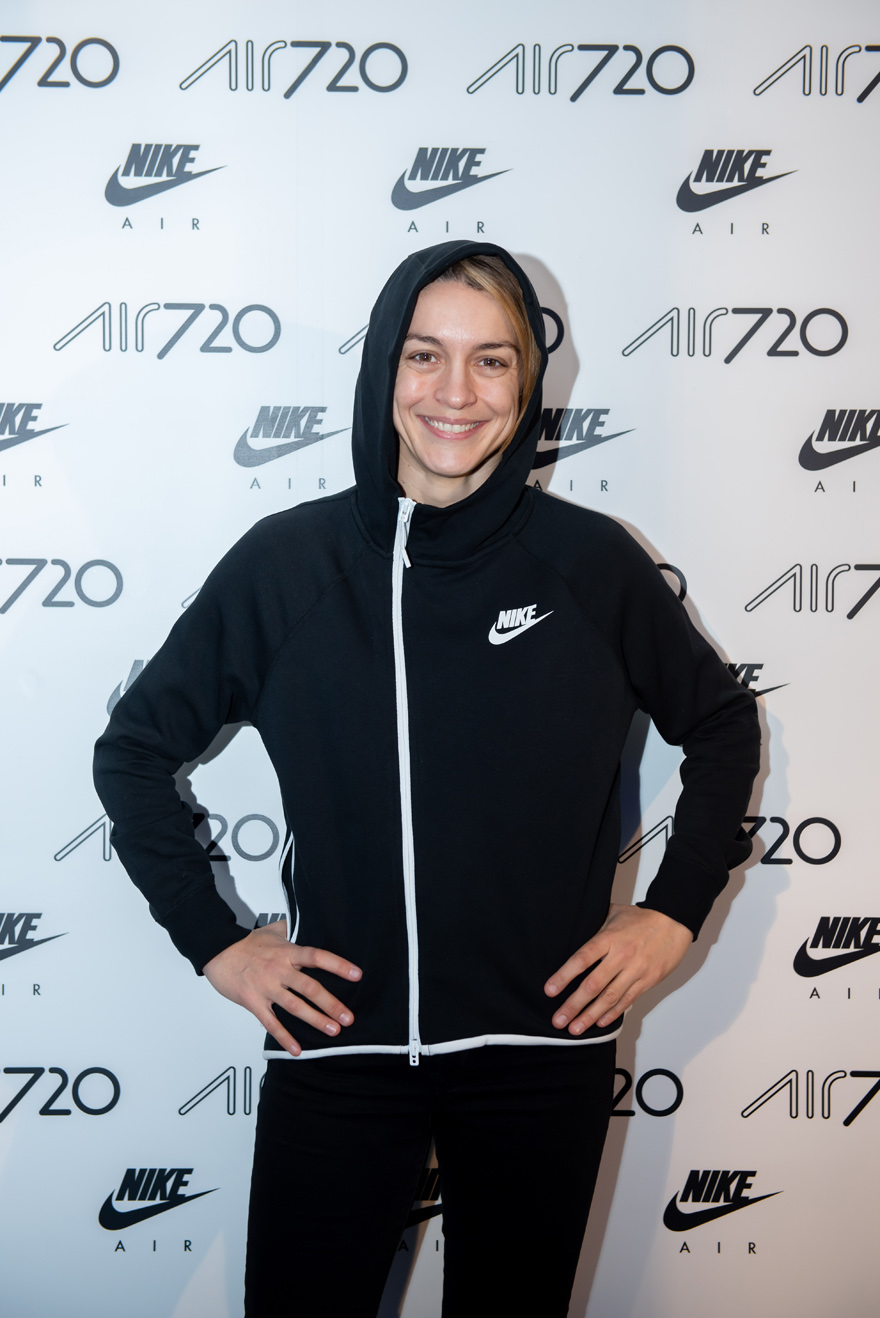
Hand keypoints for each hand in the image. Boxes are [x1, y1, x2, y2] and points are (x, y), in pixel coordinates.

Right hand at [202, 920, 361, 1056]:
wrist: (217, 951)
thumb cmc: (245, 943)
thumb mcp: (272, 931)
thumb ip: (291, 929)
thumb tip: (306, 923)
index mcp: (287, 952)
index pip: (317, 957)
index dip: (338, 965)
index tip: (356, 974)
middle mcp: (279, 970)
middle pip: (310, 987)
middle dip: (331, 1004)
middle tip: (349, 1018)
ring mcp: (266, 987)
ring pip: (294, 1007)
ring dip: (315, 1020)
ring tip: (333, 1031)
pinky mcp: (253, 1001)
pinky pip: (271, 1023)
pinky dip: (284, 1037)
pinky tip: (296, 1049)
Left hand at [544, 904, 691, 1033]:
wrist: (674, 922)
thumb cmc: (642, 918)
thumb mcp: (614, 914)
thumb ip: (594, 925)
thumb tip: (574, 928)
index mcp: (609, 938)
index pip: (582, 959)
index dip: (564, 976)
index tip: (550, 990)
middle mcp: (621, 956)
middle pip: (593, 985)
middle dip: (573, 1005)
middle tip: (558, 1020)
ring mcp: (636, 971)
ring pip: (609, 998)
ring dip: (590, 1016)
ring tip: (575, 1028)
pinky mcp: (648, 981)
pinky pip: (627, 1000)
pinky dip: (613, 1013)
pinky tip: (599, 1023)